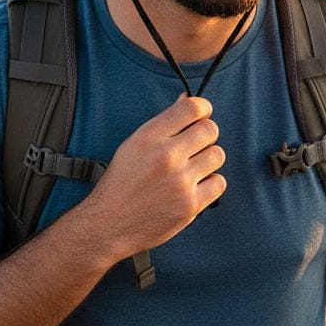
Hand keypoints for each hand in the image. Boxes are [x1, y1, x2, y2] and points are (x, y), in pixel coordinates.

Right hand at [87, 94, 225, 257]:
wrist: (107, 225)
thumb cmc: (120, 184)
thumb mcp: (133, 145)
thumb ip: (163, 123)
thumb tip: (186, 100)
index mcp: (149, 137)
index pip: (191, 108)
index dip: (203, 107)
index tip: (203, 113)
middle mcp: (166, 156)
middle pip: (210, 129)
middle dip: (206, 135)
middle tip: (196, 145)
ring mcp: (180, 181)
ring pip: (218, 155)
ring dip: (208, 160)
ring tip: (192, 168)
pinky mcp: (190, 205)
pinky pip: (219, 182)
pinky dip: (210, 184)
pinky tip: (195, 186)